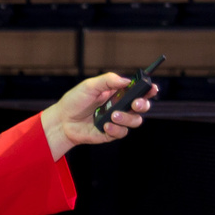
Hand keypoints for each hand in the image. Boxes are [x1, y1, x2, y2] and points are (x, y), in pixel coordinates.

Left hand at [43, 72, 159, 160]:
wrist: (62, 120)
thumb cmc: (76, 100)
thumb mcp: (89, 85)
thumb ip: (108, 80)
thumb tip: (126, 80)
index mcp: (119, 93)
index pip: (139, 91)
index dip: (148, 90)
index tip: (152, 88)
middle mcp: (121, 107)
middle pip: (142, 107)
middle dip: (143, 105)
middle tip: (135, 103)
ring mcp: (117, 121)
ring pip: (135, 121)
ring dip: (127, 118)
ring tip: (113, 116)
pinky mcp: (111, 133)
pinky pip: (121, 132)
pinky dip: (116, 129)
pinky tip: (105, 126)